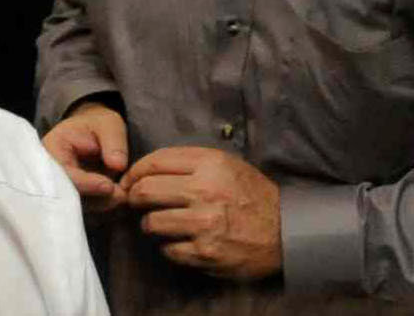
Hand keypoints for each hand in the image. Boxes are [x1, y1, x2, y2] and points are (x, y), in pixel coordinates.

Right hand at [43, 103, 131, 209]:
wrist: (93, 134)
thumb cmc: (98, 126)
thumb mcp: (109, 125)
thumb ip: (113, 142)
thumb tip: (118, 165)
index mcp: (52, 148)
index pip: (64, 172)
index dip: (85, 182)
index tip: (109, 186)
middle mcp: (49, 173)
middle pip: (67, 195)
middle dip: (95, 198)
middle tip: (121, 195)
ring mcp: (59, 188)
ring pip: (77, 206)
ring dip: (101, 204)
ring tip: (122, 195)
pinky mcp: (71, 199)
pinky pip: (84, 210)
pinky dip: (102, 207)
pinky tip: (118, 200)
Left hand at [120, 146, 284, 279]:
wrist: (283, 230)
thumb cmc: (252, 195)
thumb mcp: (227, 164)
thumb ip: (191, 162)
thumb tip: (149, 169)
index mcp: (210, 164)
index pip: (155, 162)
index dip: (135, 171)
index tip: (130, 180)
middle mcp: (205, 191)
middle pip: (146, 190)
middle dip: (134, 197)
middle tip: (134, 203)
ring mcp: (204, 223)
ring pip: (151, 222)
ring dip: (149, 224)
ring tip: (158, 223)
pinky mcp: (205, 252)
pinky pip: (168, 249)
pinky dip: (168, 246)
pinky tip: (179, 241)